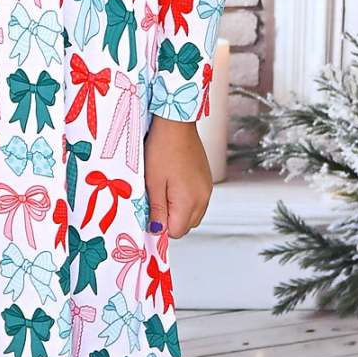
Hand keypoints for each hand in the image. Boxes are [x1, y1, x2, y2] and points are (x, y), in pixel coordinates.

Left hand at [142, 117, 210, 238]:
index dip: (160, 226)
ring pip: (193, 215)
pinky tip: (174, 184)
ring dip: (178, 211)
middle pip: (186, 226)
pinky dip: (186, 200)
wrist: (176, 124)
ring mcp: (207, 189)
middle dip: (170, 220)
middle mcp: (203, 198)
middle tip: (155, 200)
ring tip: (164, 191)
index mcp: (189, 201)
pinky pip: (197, 201)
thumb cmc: (162, 149)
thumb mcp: (153, 182)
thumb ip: (157, 210)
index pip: (176, 232)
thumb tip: (157, 230)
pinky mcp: (207, 180)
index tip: (150, 213)